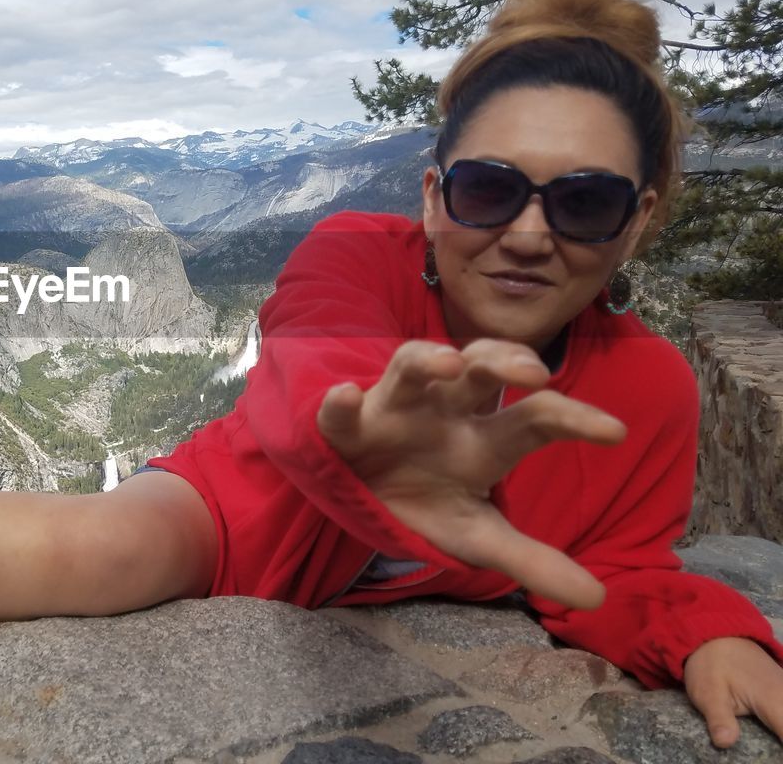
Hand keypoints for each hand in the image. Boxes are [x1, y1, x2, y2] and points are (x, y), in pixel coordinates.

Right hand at [315, 338, 627, 611]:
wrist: (360, 492)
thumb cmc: (427, 499)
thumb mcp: (478, 534)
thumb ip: (531, 560)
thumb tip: (598, 598)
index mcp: (486, 437)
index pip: (537, 417)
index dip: (574, 418)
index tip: (615, 433)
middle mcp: (445, 409)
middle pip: (481, 368)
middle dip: (506, 361)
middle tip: (537, 373)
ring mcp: (395, 408)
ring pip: (412, 363)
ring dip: (428, 358)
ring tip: (447, 362)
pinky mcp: (347, 425)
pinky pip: (340, 410)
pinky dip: (340, 404)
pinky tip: (345, 398)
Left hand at [684, 637, 782, 747]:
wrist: (719, 637)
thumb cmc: (712, 665)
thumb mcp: (707, 692)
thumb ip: (719, 718)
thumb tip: (725, 742)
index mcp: (775, 701)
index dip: (782, 754)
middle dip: (780, 749)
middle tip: (771, 762)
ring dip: (781, 736)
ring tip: (768, 751)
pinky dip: (781, 726)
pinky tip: (772, 737)